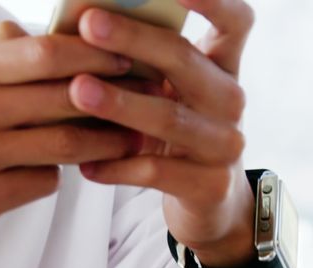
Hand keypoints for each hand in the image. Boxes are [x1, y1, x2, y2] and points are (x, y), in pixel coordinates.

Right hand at [0, 22, 142, 252]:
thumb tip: (55, 34)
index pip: (47, 51)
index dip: (97, 52)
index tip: (129, 56)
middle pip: (65, 94)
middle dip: (116, 96)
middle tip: (149, 97)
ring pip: (66, 143)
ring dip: (106, 142)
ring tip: (131, 138)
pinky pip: (44, 182)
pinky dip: (58, 175)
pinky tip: (61, 172)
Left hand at [69, 0, 257, 267]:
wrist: (208, 203)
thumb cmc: (173, 131)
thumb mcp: (164, 90)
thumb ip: (134, 57)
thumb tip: (77, 20)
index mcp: (222, 64)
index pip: (236, 20)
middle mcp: (230, 98)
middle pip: (185, 60)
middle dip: (133, 39)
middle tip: (88, 25)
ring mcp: (224, 143)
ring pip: (170, 118)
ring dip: (119, 103)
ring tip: (76, 91)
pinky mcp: (209, 184)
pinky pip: (158, 171)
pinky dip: (118, 167)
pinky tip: (84, 164)